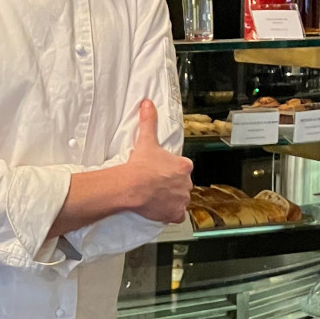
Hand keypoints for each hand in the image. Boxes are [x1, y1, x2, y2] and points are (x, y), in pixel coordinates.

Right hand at [121, 100, 192, 223]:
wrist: (132, 186)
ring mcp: (182, 200)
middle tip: (156, 183)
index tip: (161, 171)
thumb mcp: (146, 140)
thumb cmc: (140, 165)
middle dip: (172, 184)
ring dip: (171, 199)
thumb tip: (148, 103)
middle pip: (182, 184)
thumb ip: (149, 121)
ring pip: (179, 199)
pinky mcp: (175, 214)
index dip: (172, 169)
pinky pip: (176, 215)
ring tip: (155, 196)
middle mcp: (187, 183)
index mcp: (184, 166)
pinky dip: (170, 213)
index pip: (183, 168)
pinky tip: (160, 210)